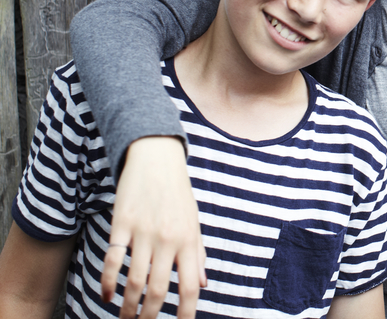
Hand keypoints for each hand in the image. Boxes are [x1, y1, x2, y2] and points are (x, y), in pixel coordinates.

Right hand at [101, 136, 205, 318]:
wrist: (157, 159)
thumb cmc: (178, 194)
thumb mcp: (194, 222)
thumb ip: (198, 254)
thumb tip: (203, 285)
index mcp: (189, 240)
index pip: (189, 285)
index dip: (186, 311)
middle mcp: (168, 238)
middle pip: (158, 289)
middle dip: (149, 315)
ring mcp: (143, 231)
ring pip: (134, 280)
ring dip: (128, 305)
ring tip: (125, 318)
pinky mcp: (122, 223)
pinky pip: (113, 259)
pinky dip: (108, 281)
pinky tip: (107, 296)